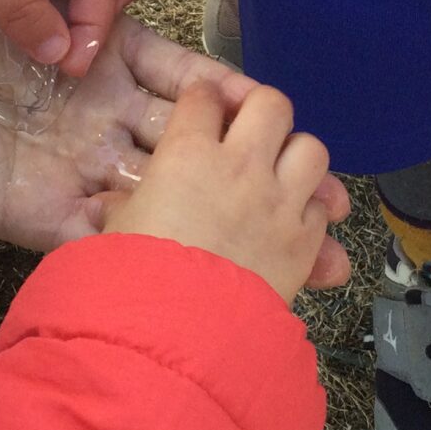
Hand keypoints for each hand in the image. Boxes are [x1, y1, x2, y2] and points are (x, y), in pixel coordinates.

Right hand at [0, 0, 350, 353]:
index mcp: (40, 211)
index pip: (129, 255)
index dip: (191, 281)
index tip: (256, 309)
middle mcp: (80, 165)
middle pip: (185, 210)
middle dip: (253, 233)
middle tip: (327, 259)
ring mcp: (94, 105)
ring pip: (196, 142)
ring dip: (258, 159)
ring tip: (325, 187)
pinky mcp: (99, 46)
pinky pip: (172, 68)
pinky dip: (216, 82)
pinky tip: (262, 99)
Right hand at [103, 83, 344, 303]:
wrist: (179, 332)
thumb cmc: (136, 277)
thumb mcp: (114, 234)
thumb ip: (120, 210)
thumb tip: (108, 207)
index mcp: (187, 153)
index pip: (203, 97)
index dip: (202, 99)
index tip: (202, 106)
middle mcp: (241, 166)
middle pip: (272, 104)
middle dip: (261, 111)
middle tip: (250, 131)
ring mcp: (279, 201)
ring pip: (312, 148)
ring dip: (297, 157)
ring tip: (281, 174)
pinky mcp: (305, 241)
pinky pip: (322, 208)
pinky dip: (312, 211)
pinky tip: (293, 224)